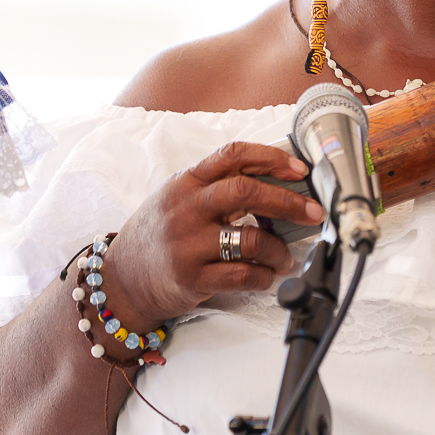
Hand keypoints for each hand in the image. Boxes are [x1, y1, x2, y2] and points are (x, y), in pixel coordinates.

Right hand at [105, 141, 325, 326]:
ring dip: (279, 249)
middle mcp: (186, 208)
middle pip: (247, 192)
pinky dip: (265, 276)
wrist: (121, 279)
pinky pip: (243, 275)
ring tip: (286, 257)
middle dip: (289, 202)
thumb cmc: (158, 235)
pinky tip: (269, 275)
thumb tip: (275, 181)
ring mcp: (188, 244)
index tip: (299, 169)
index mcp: (186, 182)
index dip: (271, 158)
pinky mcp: (192, 278)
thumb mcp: (177, 197)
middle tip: (313, 213)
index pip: (233, 155)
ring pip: (251, 239)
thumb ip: (216, 186)